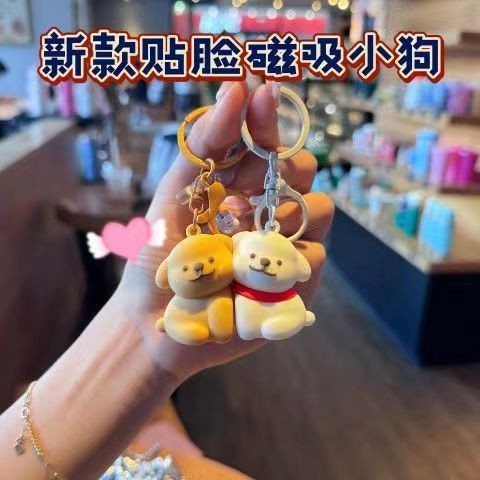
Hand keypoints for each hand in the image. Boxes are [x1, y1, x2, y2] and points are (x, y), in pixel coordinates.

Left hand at [116, 80, 333, 381]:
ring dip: (285, 212)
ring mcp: (285, 245)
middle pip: (304, 170)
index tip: (261, 93)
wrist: (156, 319)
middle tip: (246, 184)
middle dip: (284, 166)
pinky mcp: (296, 283)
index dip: (268, 118)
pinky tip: (252, 268)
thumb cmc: (160, 254)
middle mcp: (268, 209)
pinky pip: (316, 255)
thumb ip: (206, 143)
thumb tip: (237, 86)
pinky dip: (288, 255)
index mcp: (241, 184)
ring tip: (243, 231)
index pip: (269, 142)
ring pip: (319, 208)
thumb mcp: (176, 192)